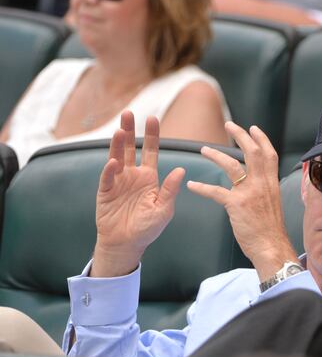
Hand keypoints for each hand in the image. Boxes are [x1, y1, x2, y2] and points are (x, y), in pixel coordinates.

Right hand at [92, 111, 184, 276]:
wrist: (127, 243)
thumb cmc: (148, 227)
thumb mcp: (164, 209)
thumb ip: (170, 190)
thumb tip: (180, 170)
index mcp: (148, 177)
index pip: (150, 151)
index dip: (151, 135)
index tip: (152, 118)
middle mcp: (132, 175)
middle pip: (130, 148)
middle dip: (130, 130)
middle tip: (129, 112)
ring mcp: (117, 181)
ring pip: (116, 157)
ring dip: (117, 143)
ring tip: (120, 129)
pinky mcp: (105, 191)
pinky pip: (107, 178)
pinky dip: (110, 170)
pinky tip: (114, 162)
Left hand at [187, 122, 297, 280]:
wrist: (271, 247)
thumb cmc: (270, 230)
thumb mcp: (273, 204)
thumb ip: (265, 190)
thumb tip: (257, 183)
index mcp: (271, 183)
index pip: (269, 154)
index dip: (261, 138)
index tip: (253, 128)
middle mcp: (262, 184)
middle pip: (252, 152)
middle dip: (240, 135)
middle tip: (228, 125)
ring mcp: (249, 193)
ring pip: (231, 165)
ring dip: (216, 154)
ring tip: (203, 149)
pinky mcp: (236, 205)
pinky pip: (215, 191)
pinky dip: (201, 187)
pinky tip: (192, 184)